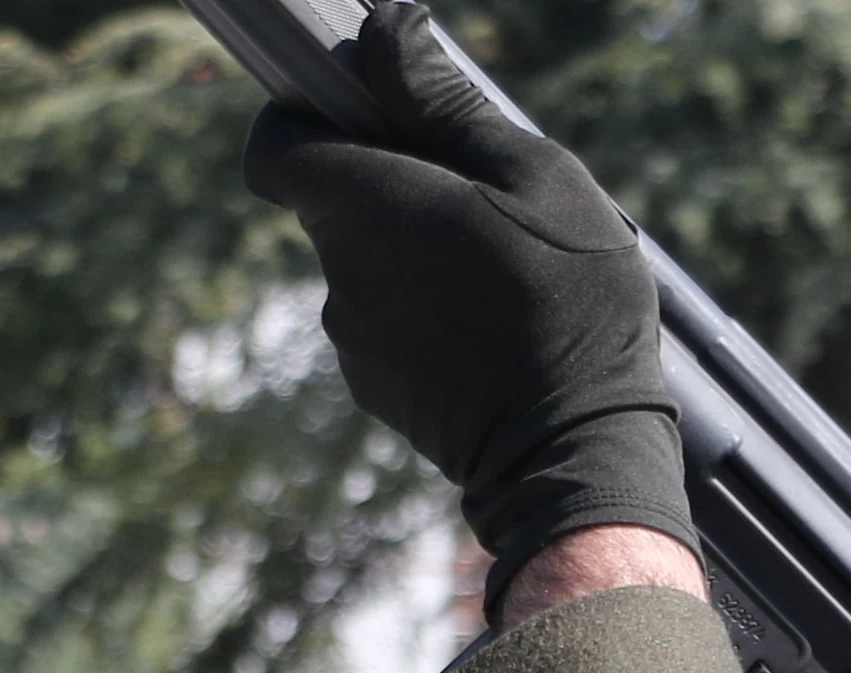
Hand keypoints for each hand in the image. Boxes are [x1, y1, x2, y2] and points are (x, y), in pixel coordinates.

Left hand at [242, 3, 693, 606]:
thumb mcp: (530, 174)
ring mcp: (352, 341)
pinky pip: (388, 322)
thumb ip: (442, 101)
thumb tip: (382, 25)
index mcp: (364, 207)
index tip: (363, 111)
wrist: (575, 451)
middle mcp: (338, 276)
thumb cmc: (568, 300)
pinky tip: (492, 324)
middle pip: (334, 201)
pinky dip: (425, 310)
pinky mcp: (376, 390)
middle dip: (391, 183)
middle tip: (480, 196)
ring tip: (501, 270)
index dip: (304, 117)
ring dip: (415, 251)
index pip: (275, 146)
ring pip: (367, 264)